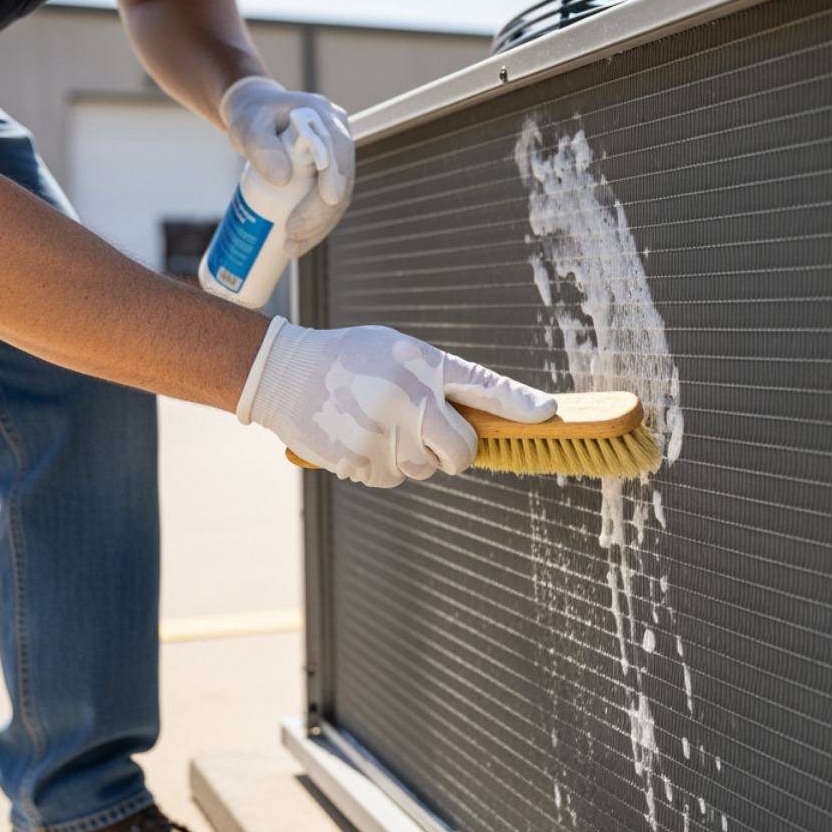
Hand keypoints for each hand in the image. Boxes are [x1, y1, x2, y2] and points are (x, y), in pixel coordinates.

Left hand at [220, 77, 353, 255]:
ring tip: (290, 247)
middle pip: (341, 182)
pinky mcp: (325, 179)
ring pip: (336, 200)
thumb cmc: (252, 116)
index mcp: (324, 118)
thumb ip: (261, 148)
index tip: (327, 201)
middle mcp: (336, 139)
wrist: (255, 115)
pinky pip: (326, 205)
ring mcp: (333, 161)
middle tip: (292, 235)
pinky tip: (298, 242)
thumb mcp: (248, 127)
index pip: (339, 149)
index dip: (336, 176)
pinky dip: (314, 226)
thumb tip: (282, 180)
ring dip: (318, 227)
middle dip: (320, 214)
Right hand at [238, 318, 557, 487]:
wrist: (285, 374)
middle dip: (456, 452)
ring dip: (411, 456)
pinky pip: (391, 479)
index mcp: (422, 364)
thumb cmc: (352, 361)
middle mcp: (407, 398)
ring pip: (424, 469)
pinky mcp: (359, 462)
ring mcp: (382, 434)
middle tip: (432, 432)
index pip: (482, 386)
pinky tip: (358, 436)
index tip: (545, 413)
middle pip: (461, 452)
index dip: (518, 402)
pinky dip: (380, 465)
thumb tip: (486, 418)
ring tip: (380, 423)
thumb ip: (441, 381)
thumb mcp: (399, 352)